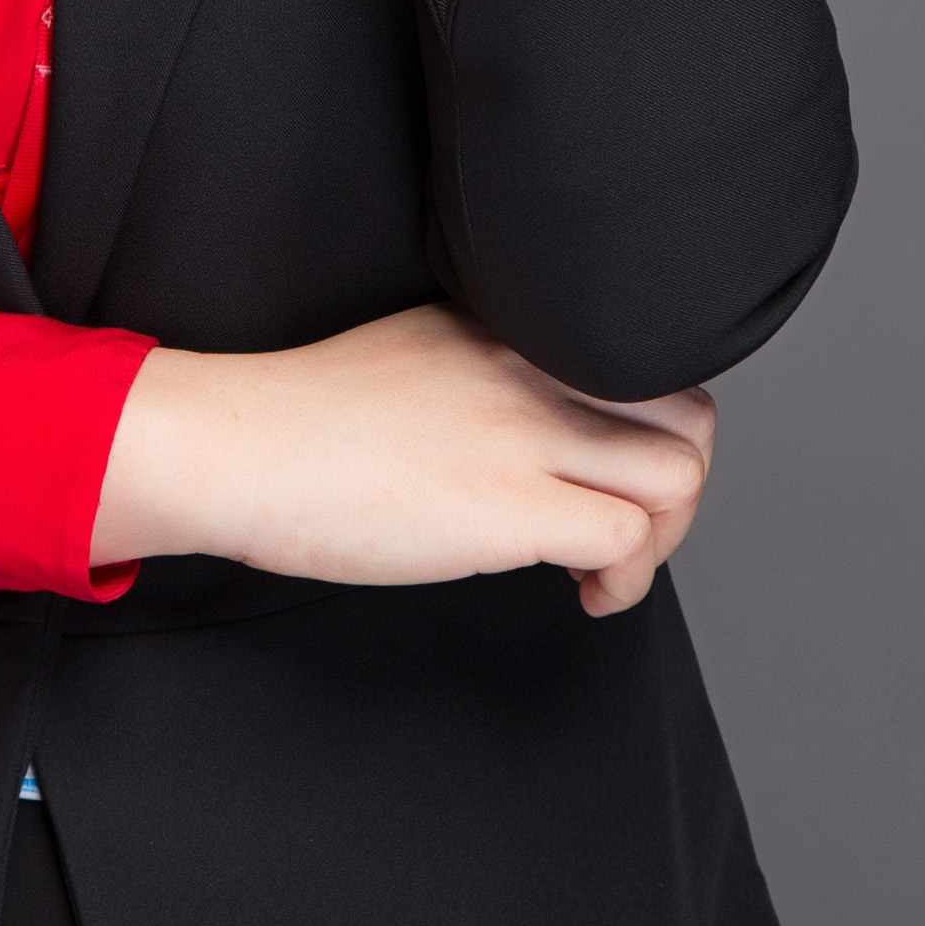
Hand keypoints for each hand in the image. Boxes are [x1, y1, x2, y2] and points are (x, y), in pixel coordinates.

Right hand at [90, 304, 715, 617]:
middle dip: (678, 486)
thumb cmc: (297, 419)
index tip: (603, 476)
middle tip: (629, 529)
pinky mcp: (511, 506)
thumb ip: (482, 376)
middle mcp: (533, 370)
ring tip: (606, 570)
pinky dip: (626, 581)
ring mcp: (527, 435)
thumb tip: (525, 431)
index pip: (639, 362)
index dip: (644, 430)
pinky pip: (627, 541)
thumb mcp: (412, 356)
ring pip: (679, 477)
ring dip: (663, 540)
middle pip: (688, 413)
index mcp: (509, 330)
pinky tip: (584, 595)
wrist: (235, 444)